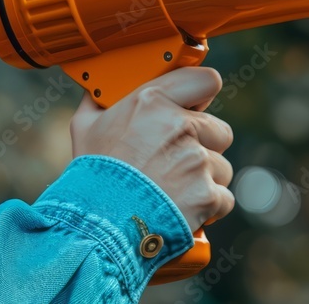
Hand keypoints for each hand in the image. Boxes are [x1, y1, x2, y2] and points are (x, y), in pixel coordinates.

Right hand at [70, 67, 234, 230]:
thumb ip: (99, 102)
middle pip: (219, 130)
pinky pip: (223, 198)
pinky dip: (208, 207)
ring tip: (174, 190)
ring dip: (205, 179)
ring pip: (222, 167)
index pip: (206, 81)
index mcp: (152, 101)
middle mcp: (179, 126)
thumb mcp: (85, 128)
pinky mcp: (207, 194)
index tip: (197, 105)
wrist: (95, 227)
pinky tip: (183, 209)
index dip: (203, 94)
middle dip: (204, 145)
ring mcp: (196, 161)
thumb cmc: (90, 177)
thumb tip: (96, 88)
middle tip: (175, 160)